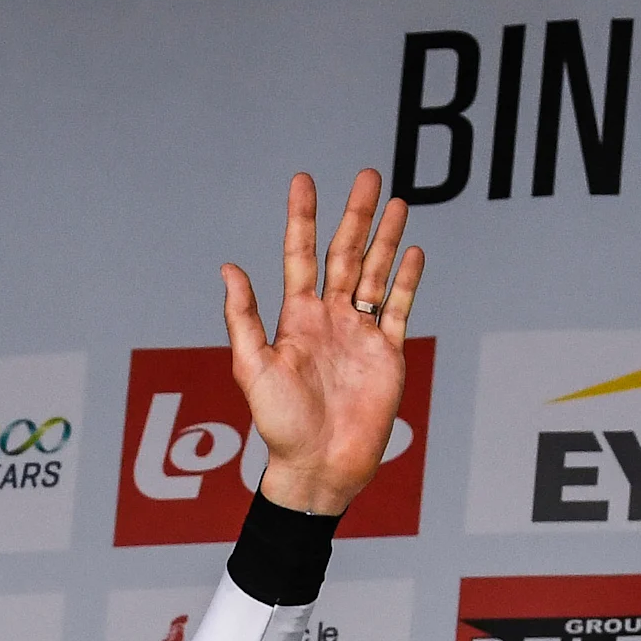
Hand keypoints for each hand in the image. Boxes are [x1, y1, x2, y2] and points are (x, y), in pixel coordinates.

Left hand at [222, 171, 424, 516]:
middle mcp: (328, 319)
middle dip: (356, 215)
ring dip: (386, 238)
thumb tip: (228, 269)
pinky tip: (412, 252)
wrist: (319, 465)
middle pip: (344, 254)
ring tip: (397, 203)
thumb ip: (244, 318)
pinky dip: (406, 281)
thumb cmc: (280, 426)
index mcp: (295, 318)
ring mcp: (359, 334)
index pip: (300, 255)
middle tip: (368, 175)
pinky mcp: (386, 354)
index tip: (303, 181)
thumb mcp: (252, 368)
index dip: (302, 218)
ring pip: (375, 274)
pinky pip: (397, 309)